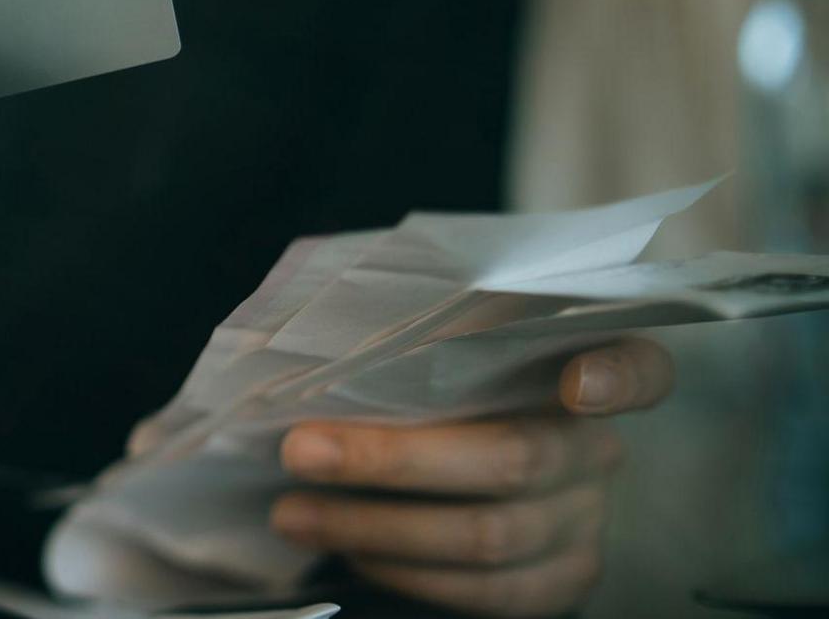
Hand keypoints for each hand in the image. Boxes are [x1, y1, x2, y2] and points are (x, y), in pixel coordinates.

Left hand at [270, 339, 673, 617]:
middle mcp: (595, 450)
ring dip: (376, 528)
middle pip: (513, 458)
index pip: (637, 369)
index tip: (576, 384)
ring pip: (489, 536)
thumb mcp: (439, 349)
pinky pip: (487, 592)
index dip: (616, 378)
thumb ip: (418, 341)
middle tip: (302, 450)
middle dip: (394, 460)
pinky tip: (350, 551)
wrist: (469, 462)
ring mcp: (586, 522)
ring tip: (295, 512)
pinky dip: (406, 572)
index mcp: (582, 372)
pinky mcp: (563, 580)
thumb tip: (321, 348)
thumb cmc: (436, 387)